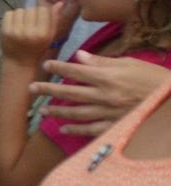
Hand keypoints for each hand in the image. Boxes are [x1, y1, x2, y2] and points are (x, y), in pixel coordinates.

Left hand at [0, 4, 73, 67]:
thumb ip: (54, 19)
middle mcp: (30, 32)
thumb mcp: (50, 36)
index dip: (42, 12)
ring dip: (21, 15)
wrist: (19, 61)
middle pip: (31, 9)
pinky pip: (8, 13)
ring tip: (23, 24)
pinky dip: (12, 16)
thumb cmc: (38, 48)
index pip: (43, 10)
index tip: (40, 19)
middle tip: (30, 22)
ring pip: (19, 10)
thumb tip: (59, 3)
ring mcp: (16, 32)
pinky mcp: (4, 31)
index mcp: (43, 34)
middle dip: (31, 14)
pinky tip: (15, 24)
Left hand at [29, 50, 170, 134]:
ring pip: (75, 112)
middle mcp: (104, 95)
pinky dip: (75, 130)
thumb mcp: (130, 64)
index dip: (58, 67)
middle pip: (69, 92)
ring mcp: (108, 113)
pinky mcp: (115, 127)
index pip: (76, 71)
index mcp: (108, 77)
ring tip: (41, 110)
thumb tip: (79, 55)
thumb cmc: (154, 78)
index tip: (45, 65)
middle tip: (30, 88)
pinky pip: (90, 130)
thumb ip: (102, 62)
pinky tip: (63, 129)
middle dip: (48, 89)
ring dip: (56, 111)